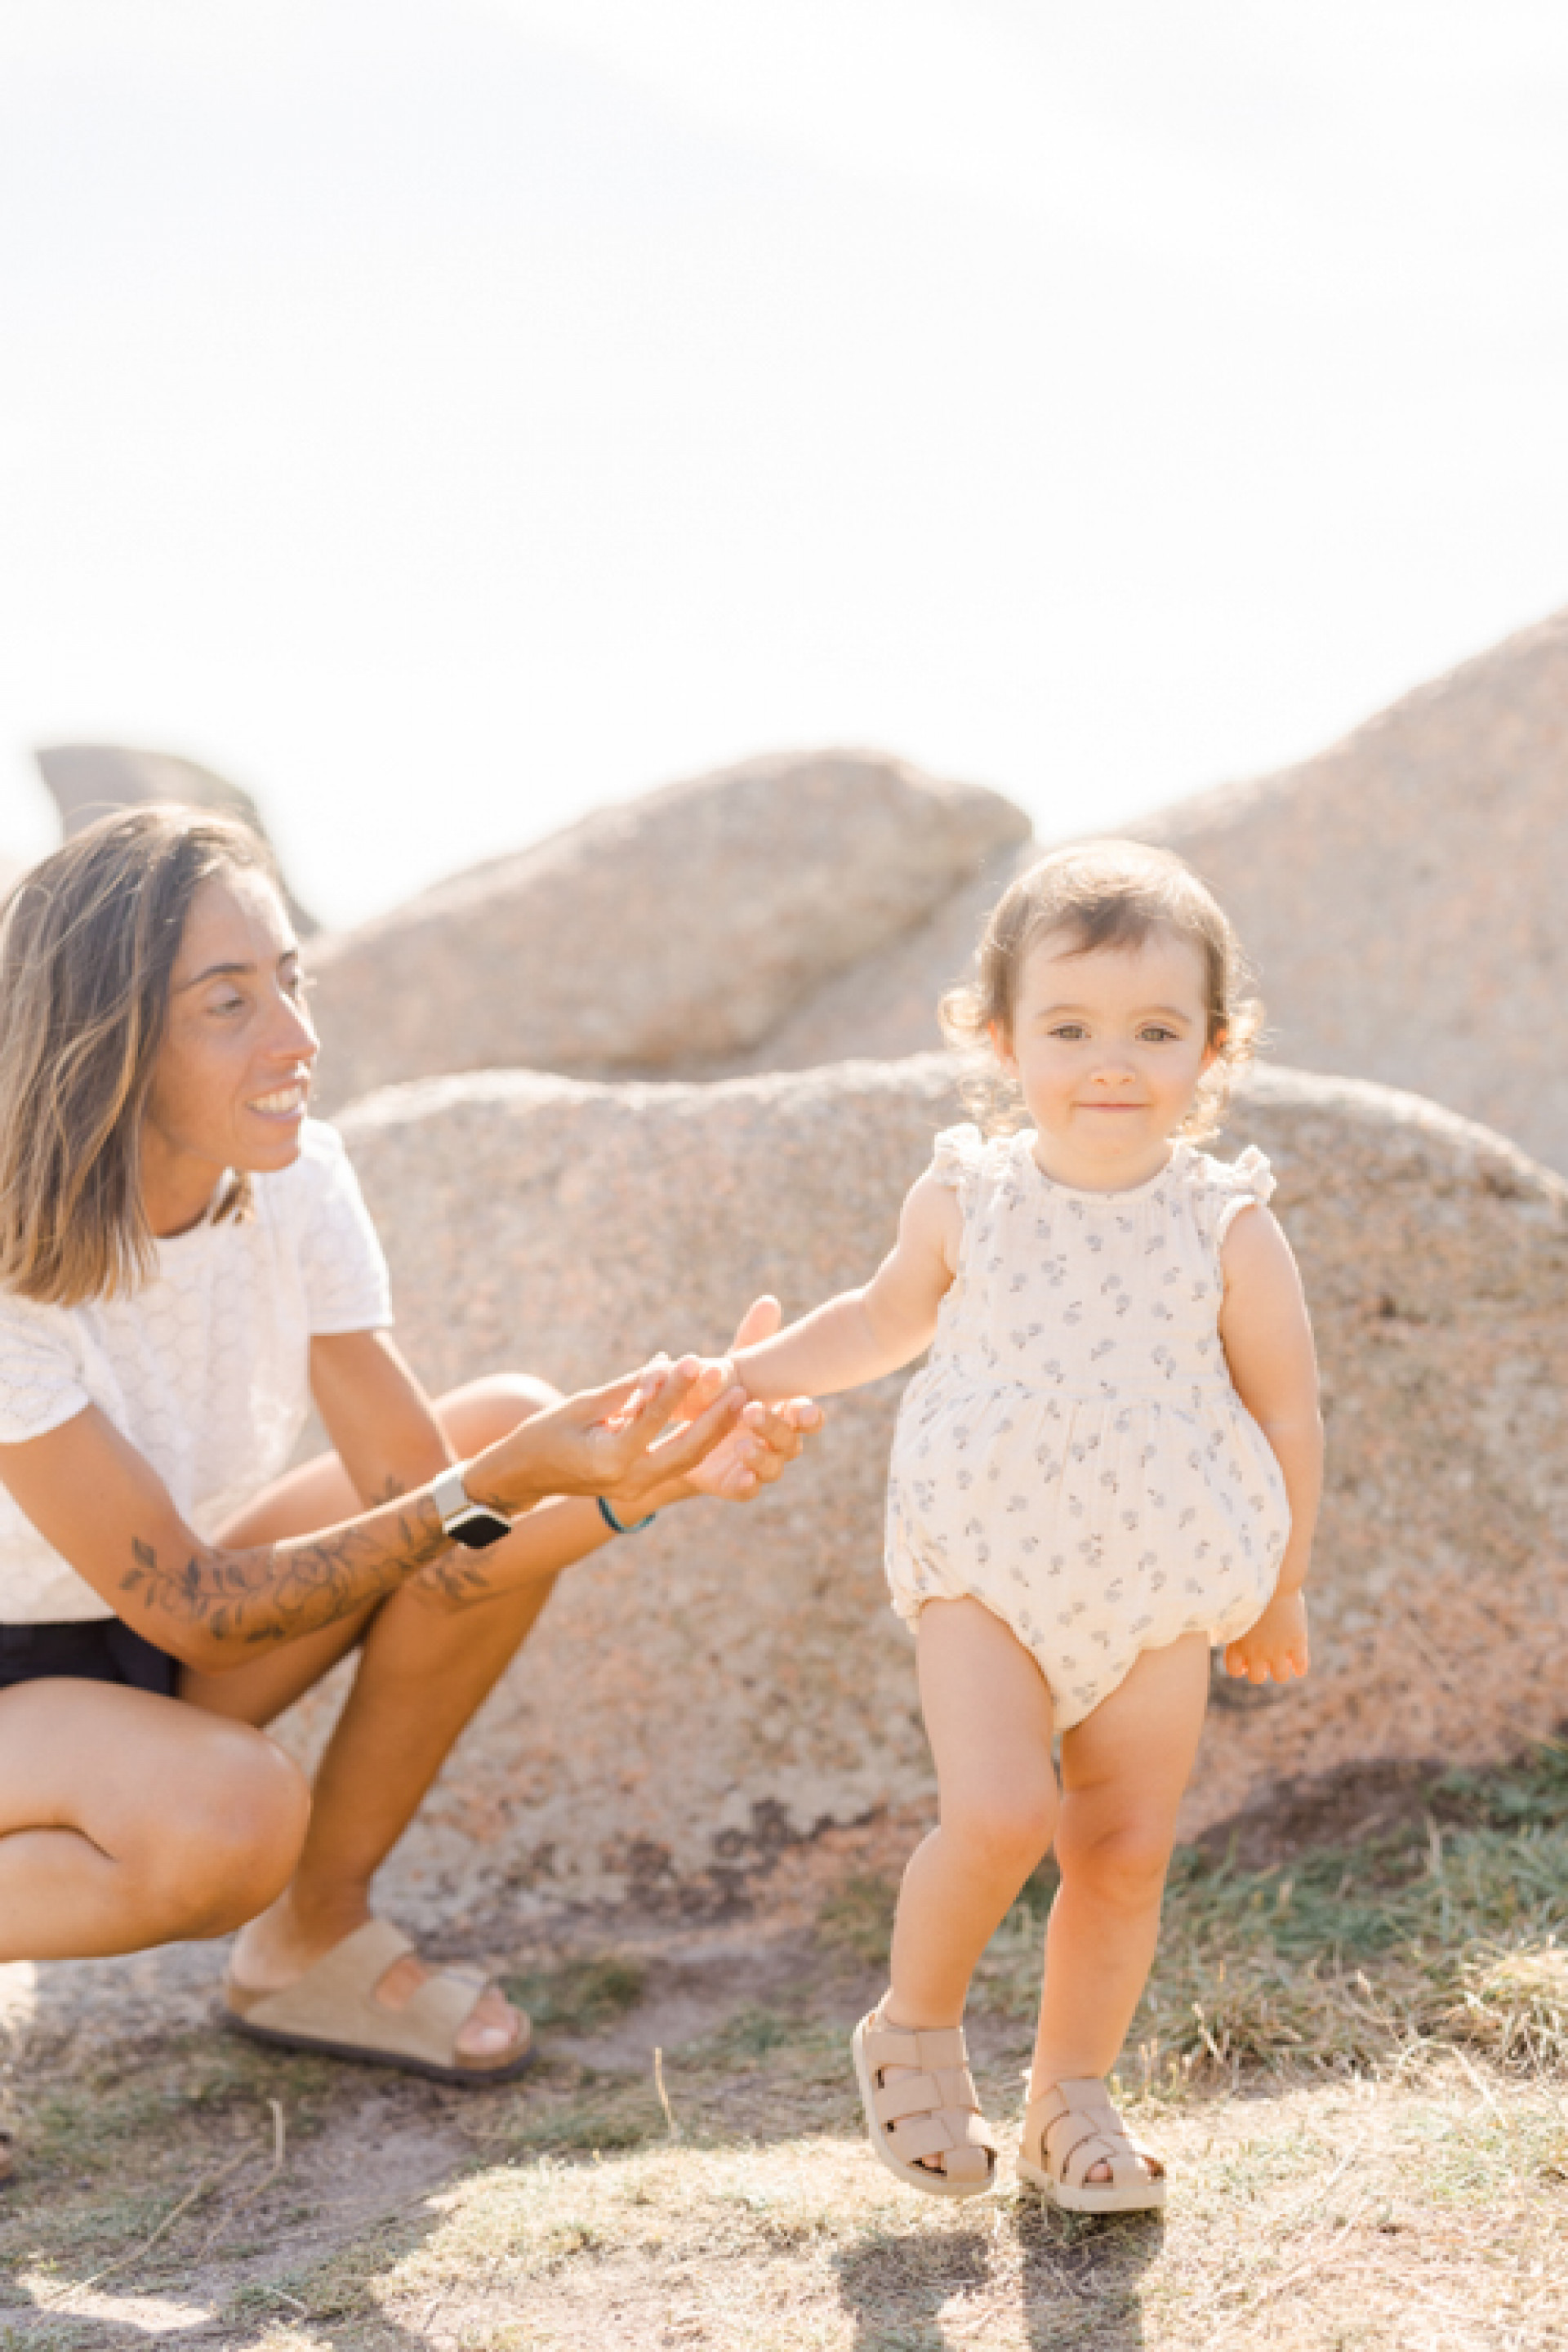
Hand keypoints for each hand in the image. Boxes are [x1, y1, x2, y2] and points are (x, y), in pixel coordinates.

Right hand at [468, 1356, 745, 1514]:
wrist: (524, 1476)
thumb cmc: (545, 1433)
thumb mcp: (581, 1405)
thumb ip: (626, 1389)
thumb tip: (665, 1364)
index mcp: (608, 1460)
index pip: (652, 1421)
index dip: (676, 1389)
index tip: (696, 1360)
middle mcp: (628, 1481)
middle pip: (685, 1451)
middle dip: (715, 1421)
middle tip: (741, 1389)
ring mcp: (636, 1490)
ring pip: (687, 1461)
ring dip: (714, 1432)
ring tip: (740, 1401)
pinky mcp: (640, 1487)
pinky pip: (678, 1465)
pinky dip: (698, 1441)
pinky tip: (719, 1418)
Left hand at [618, 1299, 822, 1509]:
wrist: (685, 1430)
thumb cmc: (719, 1391)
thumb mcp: (731, 1364)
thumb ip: (750, 1341)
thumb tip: (768, 1301)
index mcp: (784, 1411)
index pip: (809, 1417)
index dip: (810, 1416)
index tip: (803, 1407)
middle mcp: (779, 1439)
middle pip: (791, 1440)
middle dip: (775, 1426)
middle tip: (751, 1411)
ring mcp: (761, 1465)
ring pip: (773, 1466)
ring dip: (761, 1454)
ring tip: (740, 1444)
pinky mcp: (738, 1484)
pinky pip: (749, 1489)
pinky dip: (748, 1481)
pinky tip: (740, 1473)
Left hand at [1222, 1589, 1308, 1684]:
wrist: (1273, 1579)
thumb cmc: (1248, 1589)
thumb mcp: (1231, 1609)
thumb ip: (1226, 1625)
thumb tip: (1220, 1633)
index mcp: (1237, 1643)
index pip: (1234, 1670)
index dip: (1240, 1666)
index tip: (1245, 1658)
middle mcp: (1256, 1651)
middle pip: (1256, 1678)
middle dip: (1260, 1670)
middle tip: (1264, 1657)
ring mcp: (1278, 1649)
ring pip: (1281, 1677)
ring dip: (1280, 1670)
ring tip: (1282, 1658)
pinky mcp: (1297, 1642)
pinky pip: (1301, 1667)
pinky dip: (1300, 1666)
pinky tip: (1297, 1658)